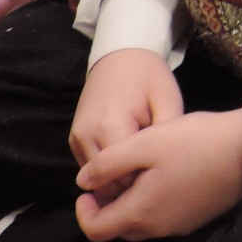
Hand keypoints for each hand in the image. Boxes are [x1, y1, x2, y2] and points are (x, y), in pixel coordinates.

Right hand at [70, 48, 181, 201]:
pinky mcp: (73, 140)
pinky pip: (90, 169)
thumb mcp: (168, 101)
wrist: (120, 56)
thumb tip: (161, 171)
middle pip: (108, 183)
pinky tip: (130, 161)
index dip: (147, 181)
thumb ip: (165, 138)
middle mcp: (86, 137)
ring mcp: (76, 139)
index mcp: (110, 126)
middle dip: (132, 186)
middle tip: (156, 175)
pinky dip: (108, 171)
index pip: (125, 176)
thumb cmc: (149, 77)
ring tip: (144, 167)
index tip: (165, 175)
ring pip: (96, 180)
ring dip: (118, 180)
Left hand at [73, 108, 241, 240]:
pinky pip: (163, 218)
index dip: (84, 212)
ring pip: (141, 224)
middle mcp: (158, 228)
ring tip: (137, 173)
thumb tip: (83, 182)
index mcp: (140, 212)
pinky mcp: (196, 219)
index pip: (96, 230)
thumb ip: (108, 164)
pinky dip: (153, 204)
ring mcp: (179, 226)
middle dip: (107, 208)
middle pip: (118, 229)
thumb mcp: (145, 143)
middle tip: (110, 178)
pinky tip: (164, 176)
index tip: (88, 188)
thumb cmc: (193, 141)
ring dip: (131, 206)